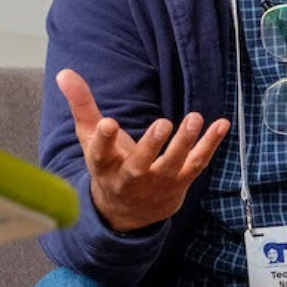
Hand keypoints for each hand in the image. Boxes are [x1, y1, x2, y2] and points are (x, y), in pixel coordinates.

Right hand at [57, 68, 229, 232]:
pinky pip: (196, 164)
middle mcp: (131, 179)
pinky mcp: (180, 182)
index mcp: (104, 166)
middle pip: (140, 165)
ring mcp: (157, 183)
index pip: (101, 154)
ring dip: (185, 143)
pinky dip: (210, 145)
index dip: (104, 140)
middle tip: (162, 124)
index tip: (108, 123)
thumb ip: (81, 105)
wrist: (127, 213)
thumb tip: (64, 72)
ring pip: (172, 165)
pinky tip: (221, 124)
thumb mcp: (90, 138)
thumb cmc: (109, 165)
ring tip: (195, 118)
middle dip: (151, 146)